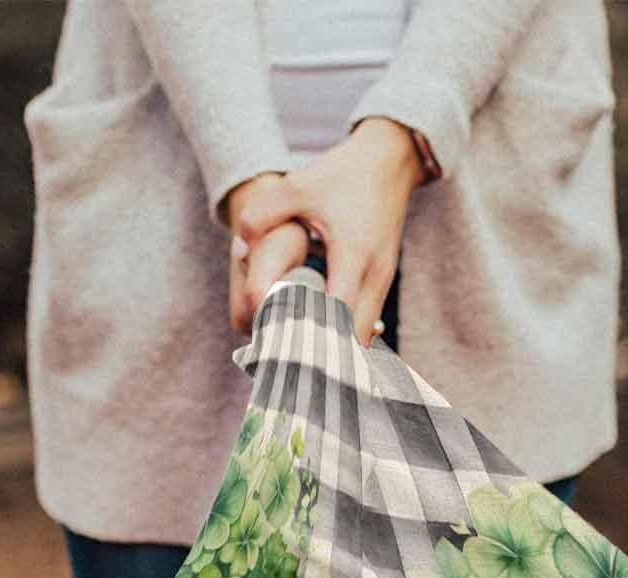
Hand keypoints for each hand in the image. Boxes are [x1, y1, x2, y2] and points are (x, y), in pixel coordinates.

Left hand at [228, 118, 424, 347]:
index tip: (286, 356)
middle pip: (354, 339)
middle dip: (324, 356)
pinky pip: (365, 322)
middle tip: (289, 369)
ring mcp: (383, 281)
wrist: (390, 159)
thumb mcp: (298, 186)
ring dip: (336, 349)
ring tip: (301, 361)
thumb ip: (262, 214)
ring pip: (363, 335)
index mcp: (353, 254)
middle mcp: (374, 275)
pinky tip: (319, 341)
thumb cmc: (343, 174)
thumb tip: (238, 249)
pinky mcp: (383, 282)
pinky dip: (345, 335)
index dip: (313, 340)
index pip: (337, 316)